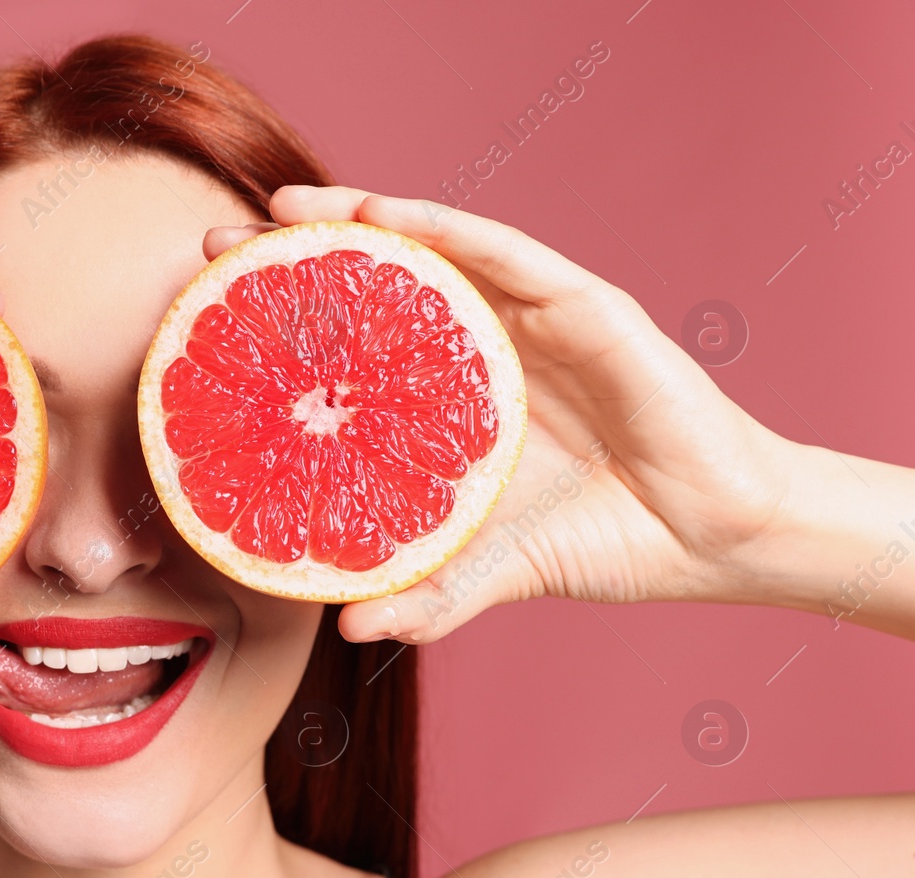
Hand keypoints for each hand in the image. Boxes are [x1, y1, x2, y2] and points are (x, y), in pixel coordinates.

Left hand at [204, 186, 797, 642]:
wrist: (712, 537)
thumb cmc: (602, 538)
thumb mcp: (491, 570)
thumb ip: (426, 595)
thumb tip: (346, 624)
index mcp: (451, 393)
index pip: (353, 343)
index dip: (283, 325)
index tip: (206, 321)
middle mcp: (483, 342)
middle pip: (376, 283)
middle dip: (293, 261)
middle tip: (214, 251)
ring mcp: (532, 316)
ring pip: (432, 247)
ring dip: (355, 219)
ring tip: (282, 212)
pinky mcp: (585, 304)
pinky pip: (505, 253)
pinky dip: (444, 228)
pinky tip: (386, 216)